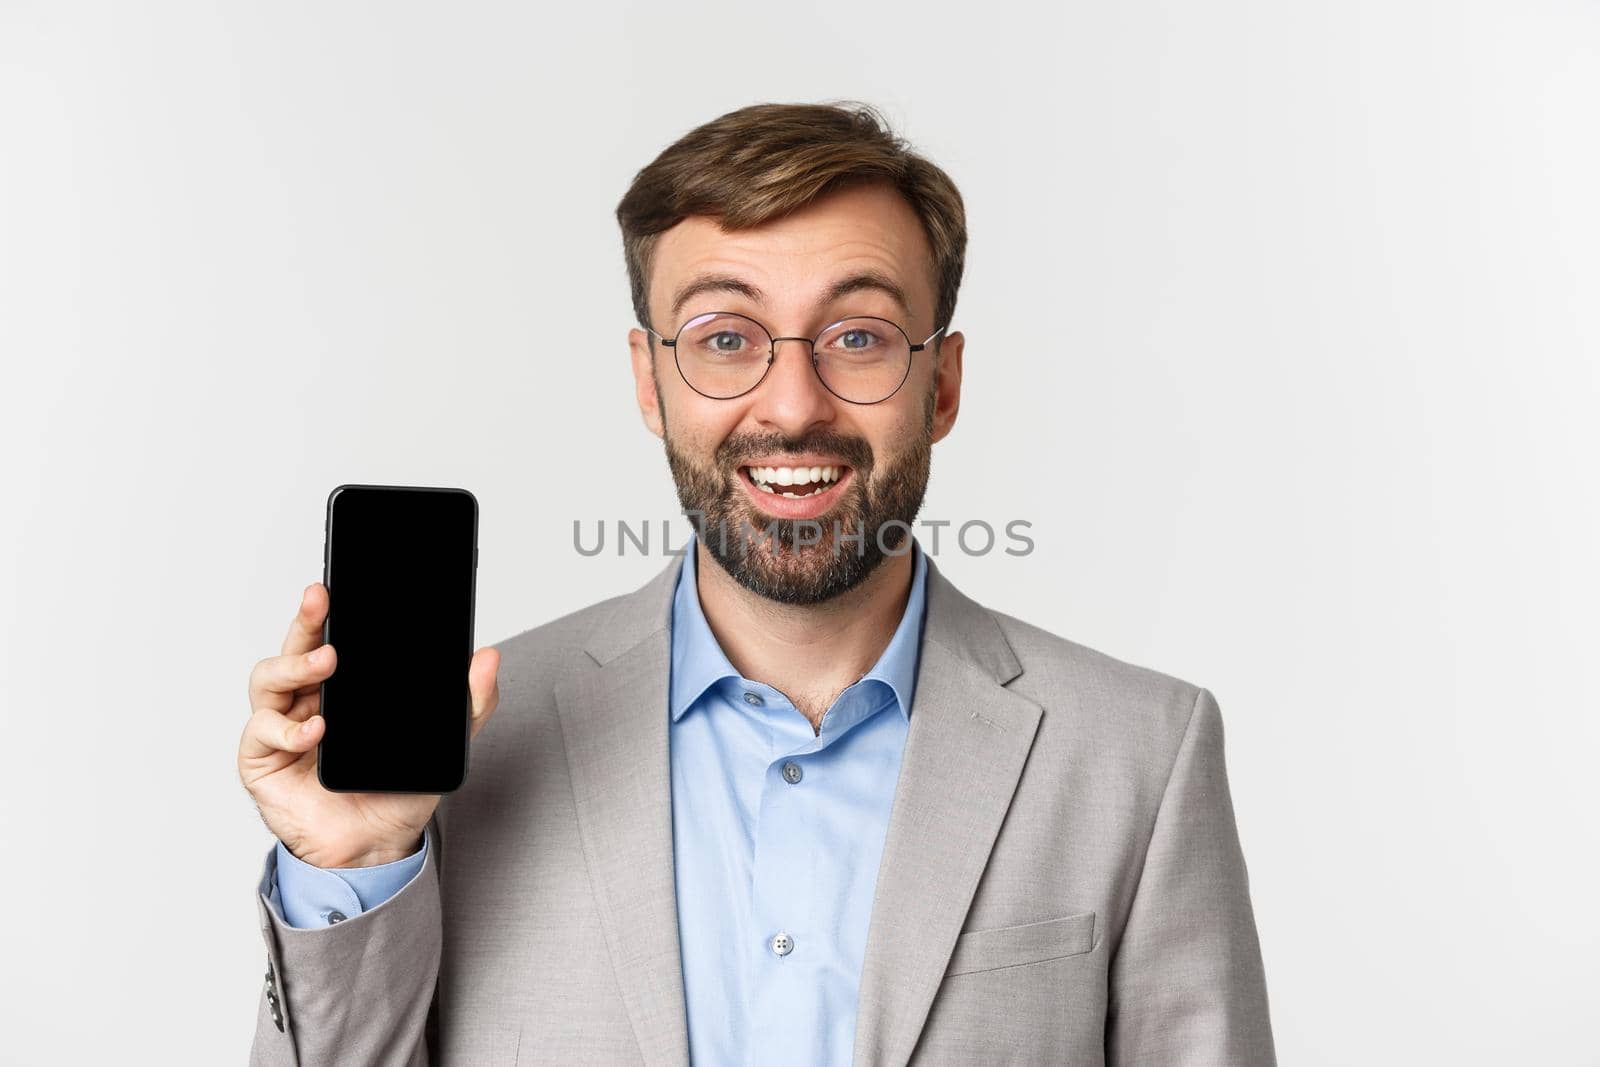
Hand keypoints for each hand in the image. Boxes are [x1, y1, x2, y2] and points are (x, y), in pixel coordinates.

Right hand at [239, 582, 499, 867]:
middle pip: (296, 646)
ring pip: (268, 679)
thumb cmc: (397, 793)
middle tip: (322, 601)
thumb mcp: (445, 744)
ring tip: (326, 663)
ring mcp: (282, 727)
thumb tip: (488, 657)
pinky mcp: (262, 760)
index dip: (329, 611)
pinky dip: (288, 727)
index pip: (332, 637)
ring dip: (295, 665)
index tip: (338, 586)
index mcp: (344, 689)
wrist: (375, 848)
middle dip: (307, 619)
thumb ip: (470, 702)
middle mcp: (307, 700)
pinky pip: (262, 732)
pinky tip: (316, 729)